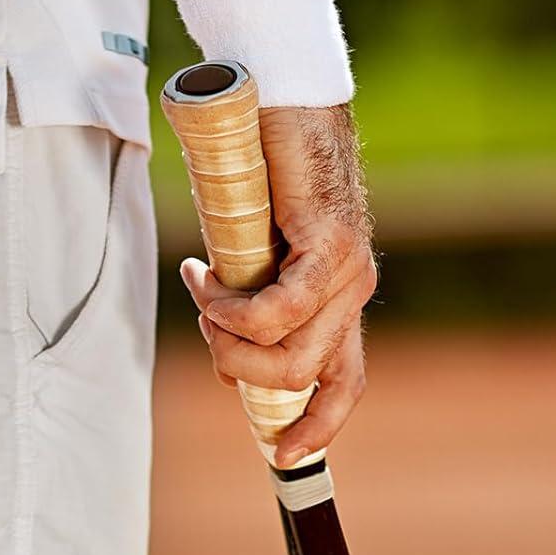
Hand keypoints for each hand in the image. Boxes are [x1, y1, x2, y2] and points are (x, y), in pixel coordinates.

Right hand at [181, 103, 375, 465]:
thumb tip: (227, 347)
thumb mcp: (254, 257)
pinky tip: (208, 279)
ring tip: (202, 291)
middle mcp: (352, 295)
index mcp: (339, 305)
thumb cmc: (263, 174)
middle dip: (237, 371)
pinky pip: (277, 311)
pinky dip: (230, 309)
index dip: (317, 429)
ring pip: (286, 355)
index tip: (283, 455)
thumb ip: (250, 300)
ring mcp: (348, 272)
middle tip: (206, 324)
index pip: (344, 386)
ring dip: (226, 338)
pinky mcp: (331, 246)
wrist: (284, 99)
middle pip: (301, 382)